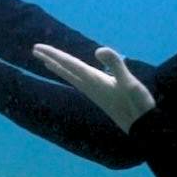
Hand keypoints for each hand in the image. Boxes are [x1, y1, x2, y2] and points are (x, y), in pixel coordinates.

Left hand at [32, 44, 155, 131]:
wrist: (142, 128)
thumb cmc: (138, 105)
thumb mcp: (130, 83)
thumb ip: (116, 65)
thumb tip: (98, 50)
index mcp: (94, 81)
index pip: (70, 64)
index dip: (54, 54)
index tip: (38, 48)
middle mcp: (90, 87)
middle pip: (65, 70)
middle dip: (51, 59)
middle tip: (34, 50)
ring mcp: (95, 93)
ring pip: (71, 77)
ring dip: (58, 67)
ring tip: (47, 62)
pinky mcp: (100, 96)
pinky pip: (79, 81)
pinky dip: (71, 75)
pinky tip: (73, 75)